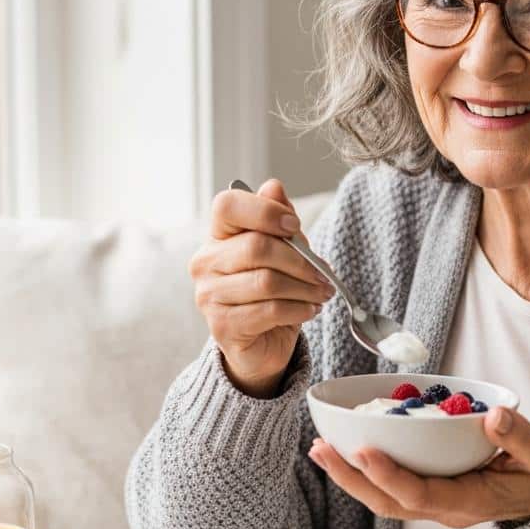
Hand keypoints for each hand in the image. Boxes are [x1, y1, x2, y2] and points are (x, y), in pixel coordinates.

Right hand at [188, 178, 336, 396]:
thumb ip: (278, 218)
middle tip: (324, 273)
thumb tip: (273, 186)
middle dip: (300, 260)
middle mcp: (206, 262)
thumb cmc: (273, 289)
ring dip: (305, 288)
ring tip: (322, 293)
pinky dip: (299, 309)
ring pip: (267, 282)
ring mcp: (209, 296)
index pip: (227, 205)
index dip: (264, 210)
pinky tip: (310, 309)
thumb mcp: (283, 249)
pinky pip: (269, 311)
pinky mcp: (222, 326)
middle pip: (257, 246)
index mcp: (218, 235)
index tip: (294, 225)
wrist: (262, 342)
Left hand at [307, 407, 529, 527]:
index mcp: (473, 501)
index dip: (390, 474)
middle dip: (351, 478)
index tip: (364, 450)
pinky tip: (349, 450)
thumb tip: (494, 416)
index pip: (422, 494)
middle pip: (389, 503)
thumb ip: (520, 437)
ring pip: (385, 500)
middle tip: (321, 448)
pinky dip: (366, 472)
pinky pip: (394, 490)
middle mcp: (448, 509)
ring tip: (321, 448)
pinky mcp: (435, 495)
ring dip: (350, 477)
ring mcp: (439, 506)